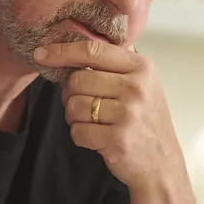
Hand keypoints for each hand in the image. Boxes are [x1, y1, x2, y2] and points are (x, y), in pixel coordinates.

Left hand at [34, 41, 184, 190]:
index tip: (41, 54)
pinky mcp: (118, 139)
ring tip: (93, 123)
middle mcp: (137, 88)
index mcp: (141, 68)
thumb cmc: (146, 121)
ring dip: (74, 117)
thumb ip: (117, 62)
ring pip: (74, 106)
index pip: (93, 51)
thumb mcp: (143, 84)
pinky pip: (78, 132)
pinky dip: (80, 136)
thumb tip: (76, 40)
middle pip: (77, 80)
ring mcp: (128, 114)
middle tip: (82, 104)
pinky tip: (96, 138)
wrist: (162, 163)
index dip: (62, 51)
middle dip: (69, 94)